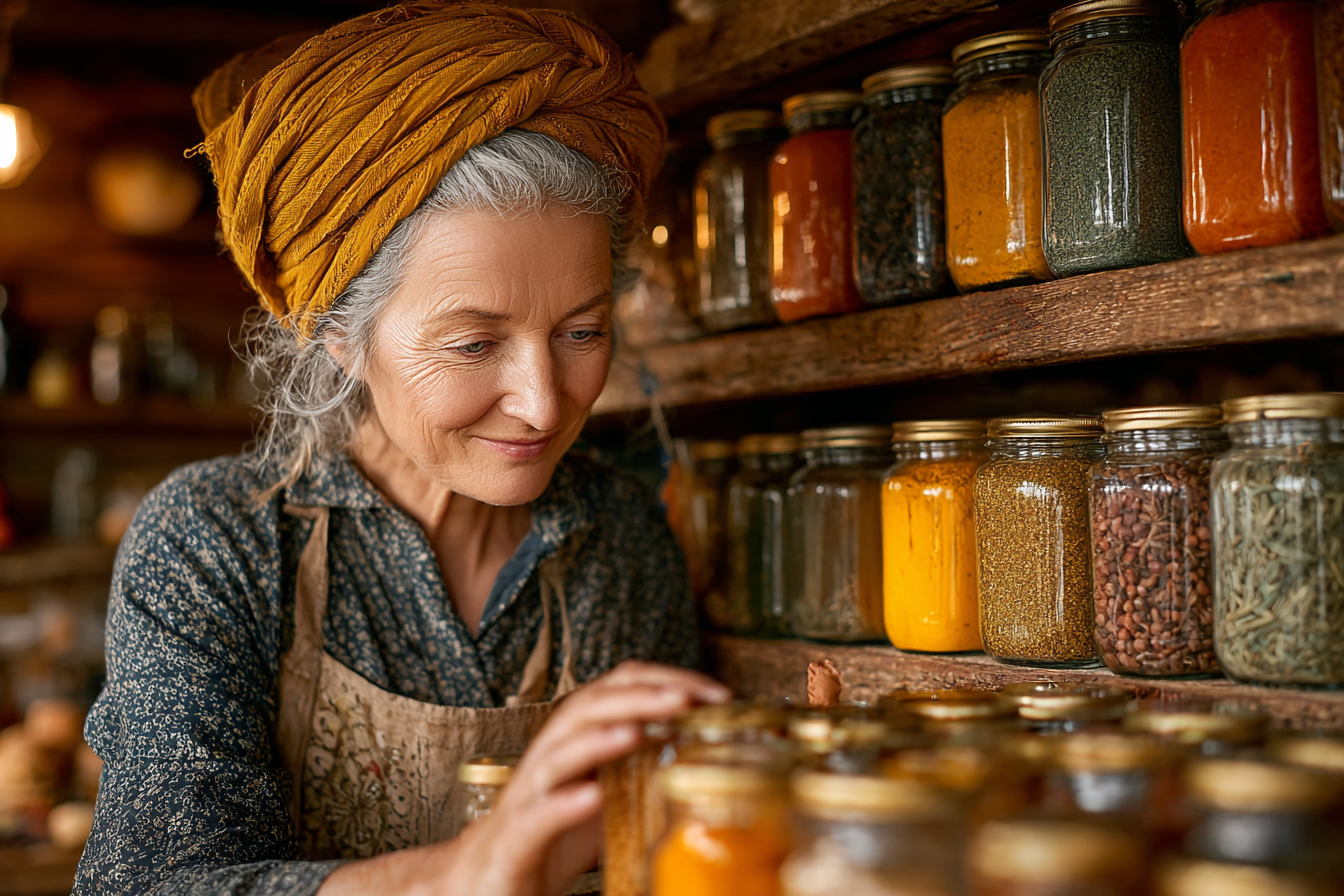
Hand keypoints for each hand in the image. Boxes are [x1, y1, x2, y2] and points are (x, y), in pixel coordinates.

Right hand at [317, 661, 729, 895]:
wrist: (481, 878)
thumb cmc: (550, 834)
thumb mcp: (606, 795)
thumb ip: (644, 772)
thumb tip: (713, 758)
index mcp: (577, 740)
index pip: (617, 688)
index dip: (664, 679)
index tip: (715, 692)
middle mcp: (551, 757)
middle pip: (589, 707)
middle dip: (639, 696)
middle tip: (686, 697)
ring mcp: (529, 796)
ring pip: (559, 753)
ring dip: (599, 738)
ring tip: (638, 731)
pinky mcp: (514, 839)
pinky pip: (537, 815)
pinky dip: (564, 803)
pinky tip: (592, 797)